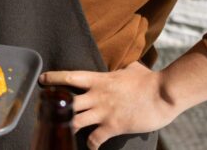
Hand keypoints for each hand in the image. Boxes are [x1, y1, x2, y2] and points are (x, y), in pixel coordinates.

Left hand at [39, 44, 206, 148]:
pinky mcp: (114, 126)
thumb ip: (123, 68)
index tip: (42, 80)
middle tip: (43, 111)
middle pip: (67, 101)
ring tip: (58, 132)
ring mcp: (104, 111)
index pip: (70, 76)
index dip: (53, 78)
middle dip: (53, 107)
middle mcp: (97, 95)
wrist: (164, 93)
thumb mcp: (132, 69)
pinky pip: (95, 138)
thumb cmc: (149, 80)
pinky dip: (91, 144)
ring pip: (75, 121)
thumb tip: (126, 65)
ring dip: (66, 127)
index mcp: (99, 79)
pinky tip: (90, 147)